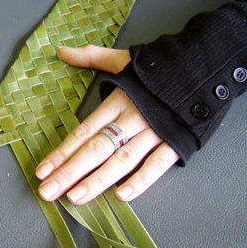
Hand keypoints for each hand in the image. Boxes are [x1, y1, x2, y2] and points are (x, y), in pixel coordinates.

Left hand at [35, 45, 179, 203]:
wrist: (204, 66)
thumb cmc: (161, 67)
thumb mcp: (123, 59)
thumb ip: (91, 58)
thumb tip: (62, 50)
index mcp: (118, 101)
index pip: (83, 131)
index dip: (61, 152)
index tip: (42, 170)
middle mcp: (132, 118)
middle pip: (96, 149)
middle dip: (70, 172)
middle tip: (48, 191)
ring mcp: (154, 131)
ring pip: (122, 160)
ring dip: (98, 180)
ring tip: (76, 197)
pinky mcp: (176, 141)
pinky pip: (157, 164)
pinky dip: (141, 181)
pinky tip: (122, 195)